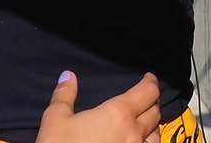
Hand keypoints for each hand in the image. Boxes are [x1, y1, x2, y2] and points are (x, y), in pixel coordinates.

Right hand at [37, 71, 161, 142]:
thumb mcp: (55, 121)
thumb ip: (64, 96)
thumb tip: (68, 75)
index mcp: (119, 113)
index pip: (148, 91)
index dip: (151, 82)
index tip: (149, 77)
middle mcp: (134, 132)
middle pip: (154, 112)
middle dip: (151, 102)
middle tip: (144, 98)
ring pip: (155, 134)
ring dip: (152, 125)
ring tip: (144, 121)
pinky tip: (139, 142)